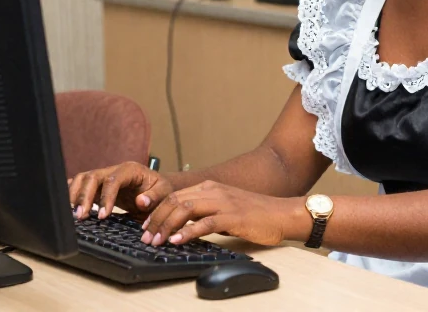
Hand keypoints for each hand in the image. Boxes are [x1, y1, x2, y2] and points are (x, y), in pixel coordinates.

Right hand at [68, 162, 174, 220]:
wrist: (156, 190)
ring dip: (75, 195)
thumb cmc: (161, 191)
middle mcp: (113, 170)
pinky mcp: (97, 185)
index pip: (113, 180)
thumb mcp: (165, 193)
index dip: (106, 197)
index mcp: (130, 170)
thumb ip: (155, 196)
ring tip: (73, 215)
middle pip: (92, 176)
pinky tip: (66, 207)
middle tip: (80, 216)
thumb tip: (140, 201)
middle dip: (84, 196)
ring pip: (82, 179)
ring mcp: (103, 176)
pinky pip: (79, 185)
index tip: (103, 216)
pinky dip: (71, 193)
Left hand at [140, 181, 308, 247]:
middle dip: (156, 219)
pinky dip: (188, 232)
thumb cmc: (255, 214)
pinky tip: (178, 241)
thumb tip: (183, 225)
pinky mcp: (233, 217)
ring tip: (157, 240)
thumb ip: (205, 212)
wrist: (282, 214)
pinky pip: (205, 223)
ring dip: (167, 226)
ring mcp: (223, 202)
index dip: (156, 211)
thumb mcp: (225, 208)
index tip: (145, 226)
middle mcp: (214, 191)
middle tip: (146, 237)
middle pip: (175, 201)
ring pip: (185, 209)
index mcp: (210, 187)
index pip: (175, 195)